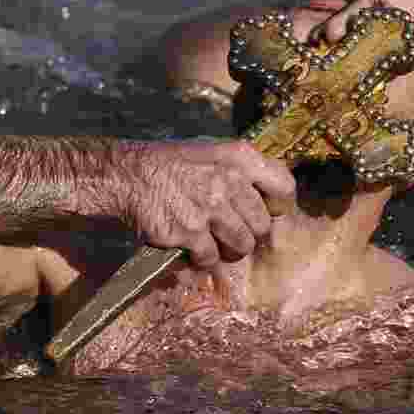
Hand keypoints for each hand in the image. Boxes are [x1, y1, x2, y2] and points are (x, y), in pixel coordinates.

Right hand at [119, 139, 295, 267]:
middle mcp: (229, 181)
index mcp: (239, 158)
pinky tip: (189, 249)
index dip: (278, 206)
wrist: (129, 176)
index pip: (284, 187)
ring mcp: (210, 209)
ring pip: (241, 246)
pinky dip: (201, 260)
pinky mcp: (190, 233)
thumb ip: (242, 173)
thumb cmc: (172, 165)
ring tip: (213, 244)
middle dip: (249, 234)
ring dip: (229, 251)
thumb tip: (268, 202)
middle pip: (262, 225)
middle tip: (232, 234)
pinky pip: (210, 259)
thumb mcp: (212, 153)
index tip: (265, 213)